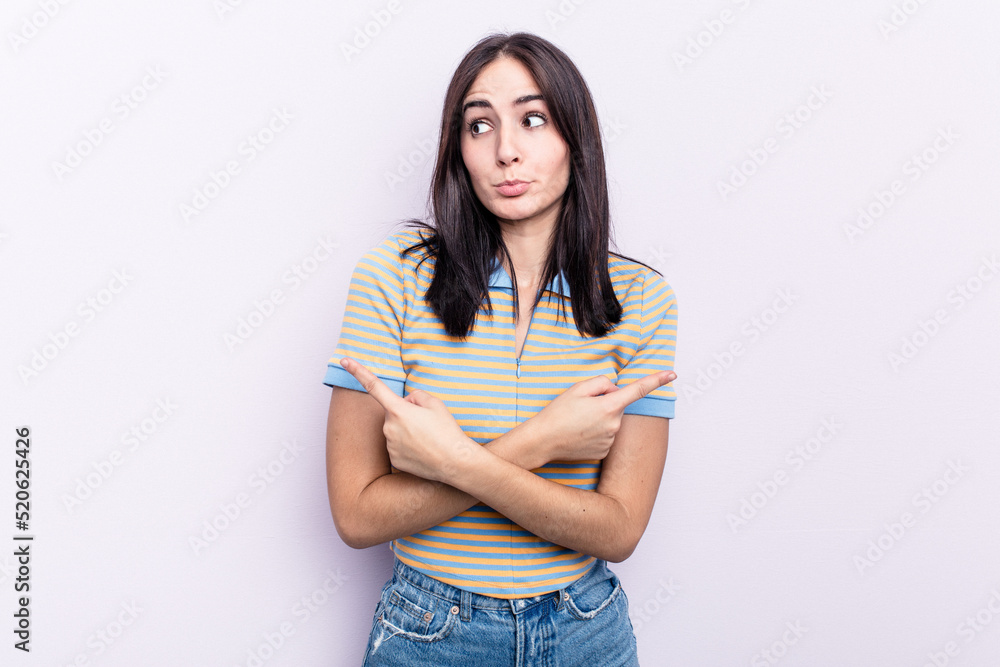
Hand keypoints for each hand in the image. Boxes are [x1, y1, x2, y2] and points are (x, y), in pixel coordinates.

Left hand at [338, 357, 476, 483]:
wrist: (455, 463)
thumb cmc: (446, 431)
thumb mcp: (435, 404)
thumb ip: (416, 396)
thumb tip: (406, 402)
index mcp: (398, 409)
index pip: (374, 386)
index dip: (358, 371)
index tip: (343, 361)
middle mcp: (389, 427)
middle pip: (393, 412)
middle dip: (406, 414)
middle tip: (427, 424)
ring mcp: (390, 445)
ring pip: (395, 430)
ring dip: (407, 431)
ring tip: (428, 439)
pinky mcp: (394, 460)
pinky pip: (397, 446)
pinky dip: (408, 447)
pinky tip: (423, 451)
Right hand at [532, 370, 676, 462]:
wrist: (542, 441)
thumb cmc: (557, 414)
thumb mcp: (577, 389)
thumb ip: (601, 383)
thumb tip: (613, 389)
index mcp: (609, 406)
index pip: (638, 390)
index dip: (656, 380)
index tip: (672, 374)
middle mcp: (614, 425)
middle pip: (617, 405)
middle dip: (605, 402)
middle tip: (581, 407)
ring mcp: (610, 440)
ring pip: (611, 421)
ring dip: (599, 419)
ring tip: (576, 422)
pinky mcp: (604, 452)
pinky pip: (605, 436)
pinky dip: (595, 432)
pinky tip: (579, 434)